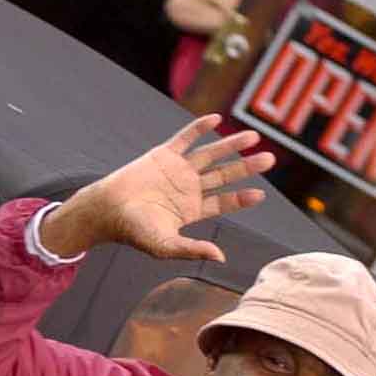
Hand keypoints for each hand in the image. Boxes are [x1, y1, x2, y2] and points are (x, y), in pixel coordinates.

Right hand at [40, 115, 272, 261]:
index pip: (224, 202)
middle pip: (224, 175)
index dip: (242, 198)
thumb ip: (193, 249)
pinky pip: (184, 138)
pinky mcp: (162, 155)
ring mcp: (176, 170)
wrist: (106, 209)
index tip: (260, 193)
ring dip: (231, 145)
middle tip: (270, 159)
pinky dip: (199, 128)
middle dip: (246, 167)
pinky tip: (216, 118)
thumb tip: (221, 257)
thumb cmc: (133, 231)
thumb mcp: (165, 245)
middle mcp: (188, 188)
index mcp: (192, 209)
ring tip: (254, 136)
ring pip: (210, 155)